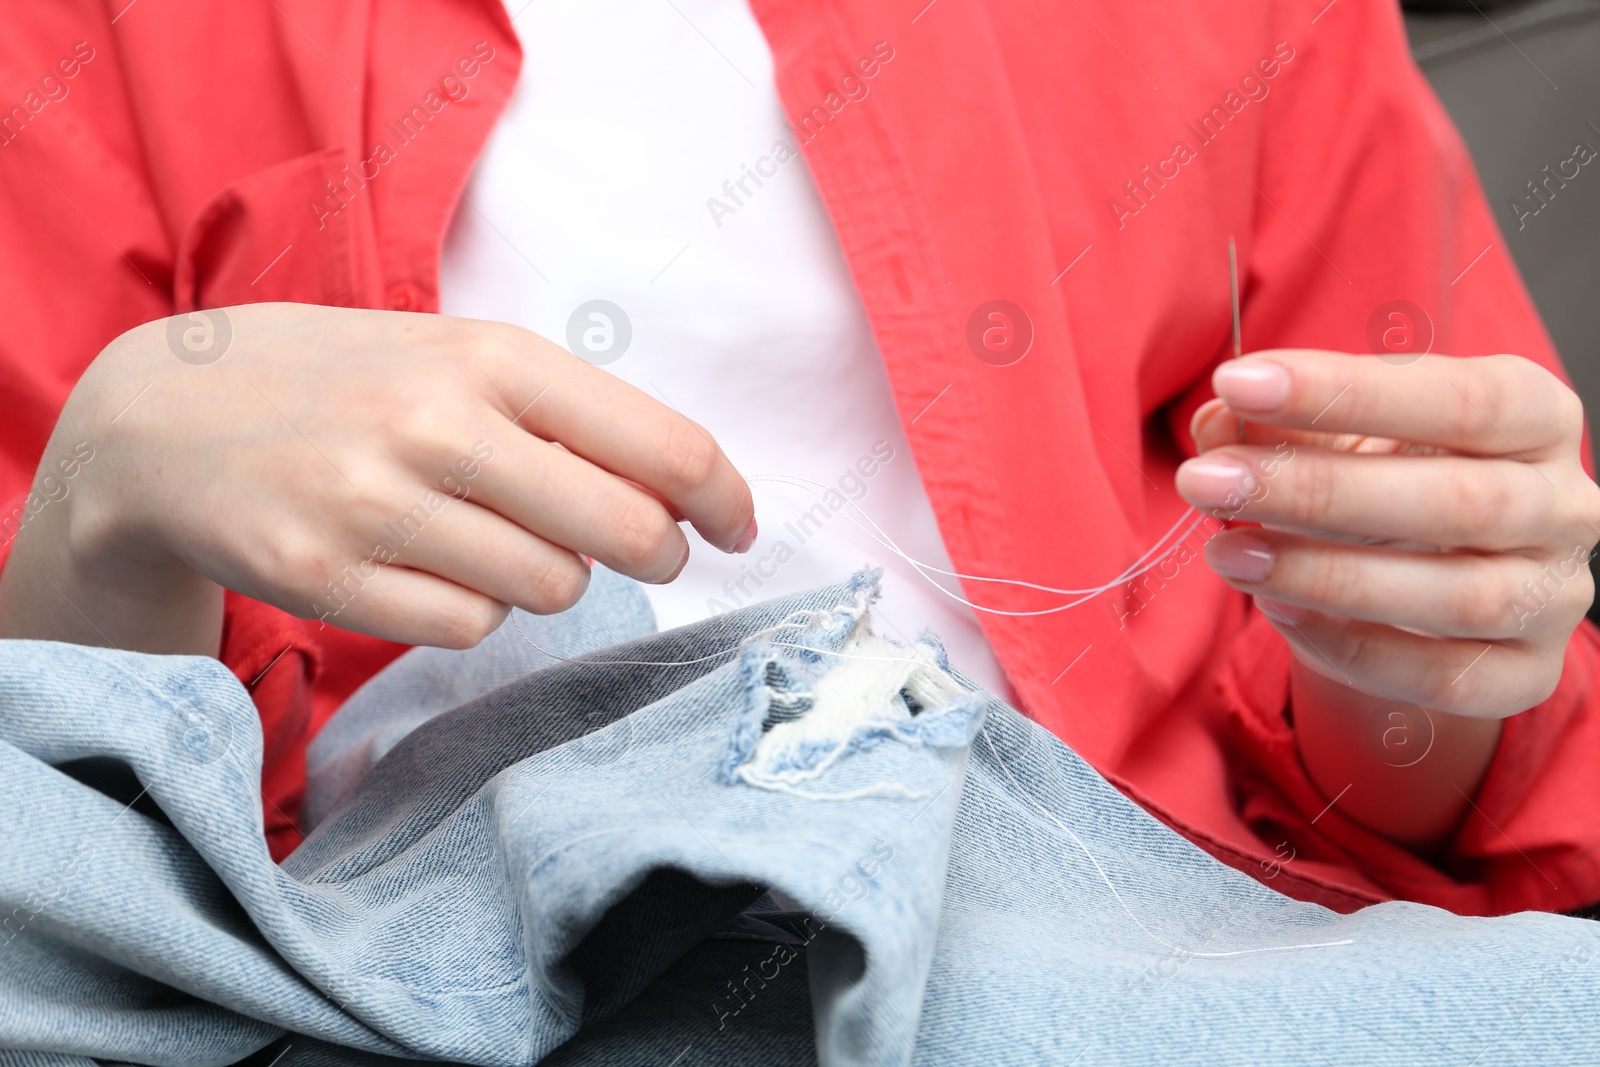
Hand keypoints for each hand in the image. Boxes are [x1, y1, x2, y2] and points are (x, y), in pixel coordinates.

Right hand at [0, 303, 755, 653]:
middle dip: (660, 554)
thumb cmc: (344, 384)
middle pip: (625, 532)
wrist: (163, 418)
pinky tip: (431, 568)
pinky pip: (469, 629)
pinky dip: (475, 610)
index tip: (738, 528)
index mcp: (490, 357)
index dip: (723, 498)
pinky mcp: (327, 579)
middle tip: (653, 553)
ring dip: (551, 578)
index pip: (661, 443)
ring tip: (495, 538)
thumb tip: (685, 496)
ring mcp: (377, 505)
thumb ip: (566, 415)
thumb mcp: (454, 359)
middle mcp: (438, 426)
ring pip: (550, 590)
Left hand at [1176, 350, 1599, 843]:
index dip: (1346, 391)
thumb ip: (1279, 425)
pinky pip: (1444, 676)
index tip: (1239, 383)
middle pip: (1457, 500)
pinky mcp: (1526, 674)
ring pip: (1457, 595)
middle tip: (1210, 481)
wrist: (1418, 592)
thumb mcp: (1335, 441)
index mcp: (1534, 415)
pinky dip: (1353, 647)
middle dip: (1317, 491)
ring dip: (1325, 575)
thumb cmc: (1382, 488)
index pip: (1458, 398)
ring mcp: (1553, 597)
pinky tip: (1278, 612)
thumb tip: (1217, 421)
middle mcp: (1564, 505)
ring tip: (1229, 554)